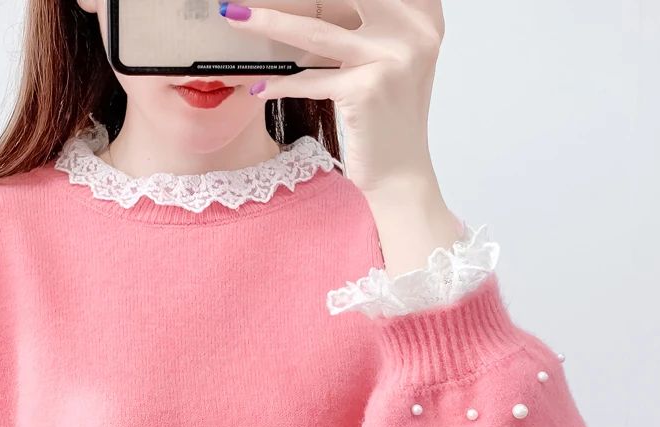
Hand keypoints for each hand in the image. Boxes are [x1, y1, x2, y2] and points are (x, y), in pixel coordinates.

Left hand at [219, 0, 444, 194]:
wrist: (400, 175)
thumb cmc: (388, 120)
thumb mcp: (389, 61)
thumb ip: (371, 24)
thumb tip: (310, 4)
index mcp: (422, 18)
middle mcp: (412, 33)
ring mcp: (390, 60)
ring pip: (315, 35)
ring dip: (268, 23)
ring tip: (236, 16)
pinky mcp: (365, 91)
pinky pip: (310, 81)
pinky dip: (280, 84)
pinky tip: (258, 86)